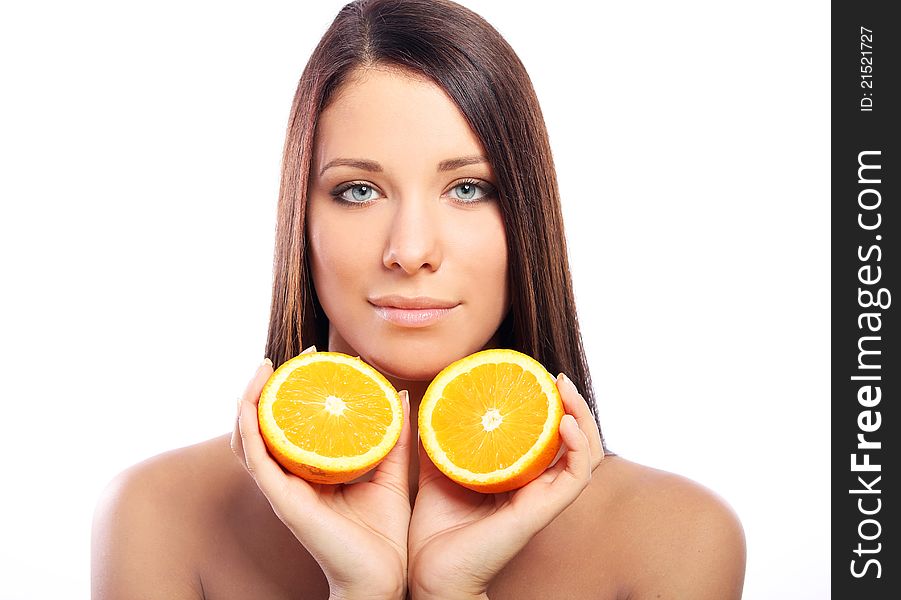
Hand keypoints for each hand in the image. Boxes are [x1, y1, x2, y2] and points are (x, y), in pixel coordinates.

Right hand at [230, 346, 412, 599]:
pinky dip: (248, 427)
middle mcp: (290, 480)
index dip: (291, 392)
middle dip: (266, 388)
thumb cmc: (384, 535)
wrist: (384, 580)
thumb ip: (393, 437)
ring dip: (248, 400)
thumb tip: (398, 391)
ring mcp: (282, 490)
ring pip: (248, 438)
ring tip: (264, 368)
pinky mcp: (282, 501)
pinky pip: (255, 459)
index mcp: (311, 474)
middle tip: (291, 357)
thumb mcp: (392, 475)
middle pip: (262, 427)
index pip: (288, 427)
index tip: (312, 358)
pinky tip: (251, 403)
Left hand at [407, 373, 604, 599]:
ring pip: (585, 455)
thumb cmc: (434, 529)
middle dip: (573, 405)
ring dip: (582, 418)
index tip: (536, 376)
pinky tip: (564, 423)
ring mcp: (542, 499)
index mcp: (517, 476)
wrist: (428, 573)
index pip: (548, 437)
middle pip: (575, 441)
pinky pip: (575, 478)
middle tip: (556, 377)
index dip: (552, 406)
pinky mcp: (541, 512)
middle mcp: (536, 486)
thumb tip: (421, 400)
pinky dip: (579, 448)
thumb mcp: (436, 470)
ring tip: (565, 390)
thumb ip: (437, 437)